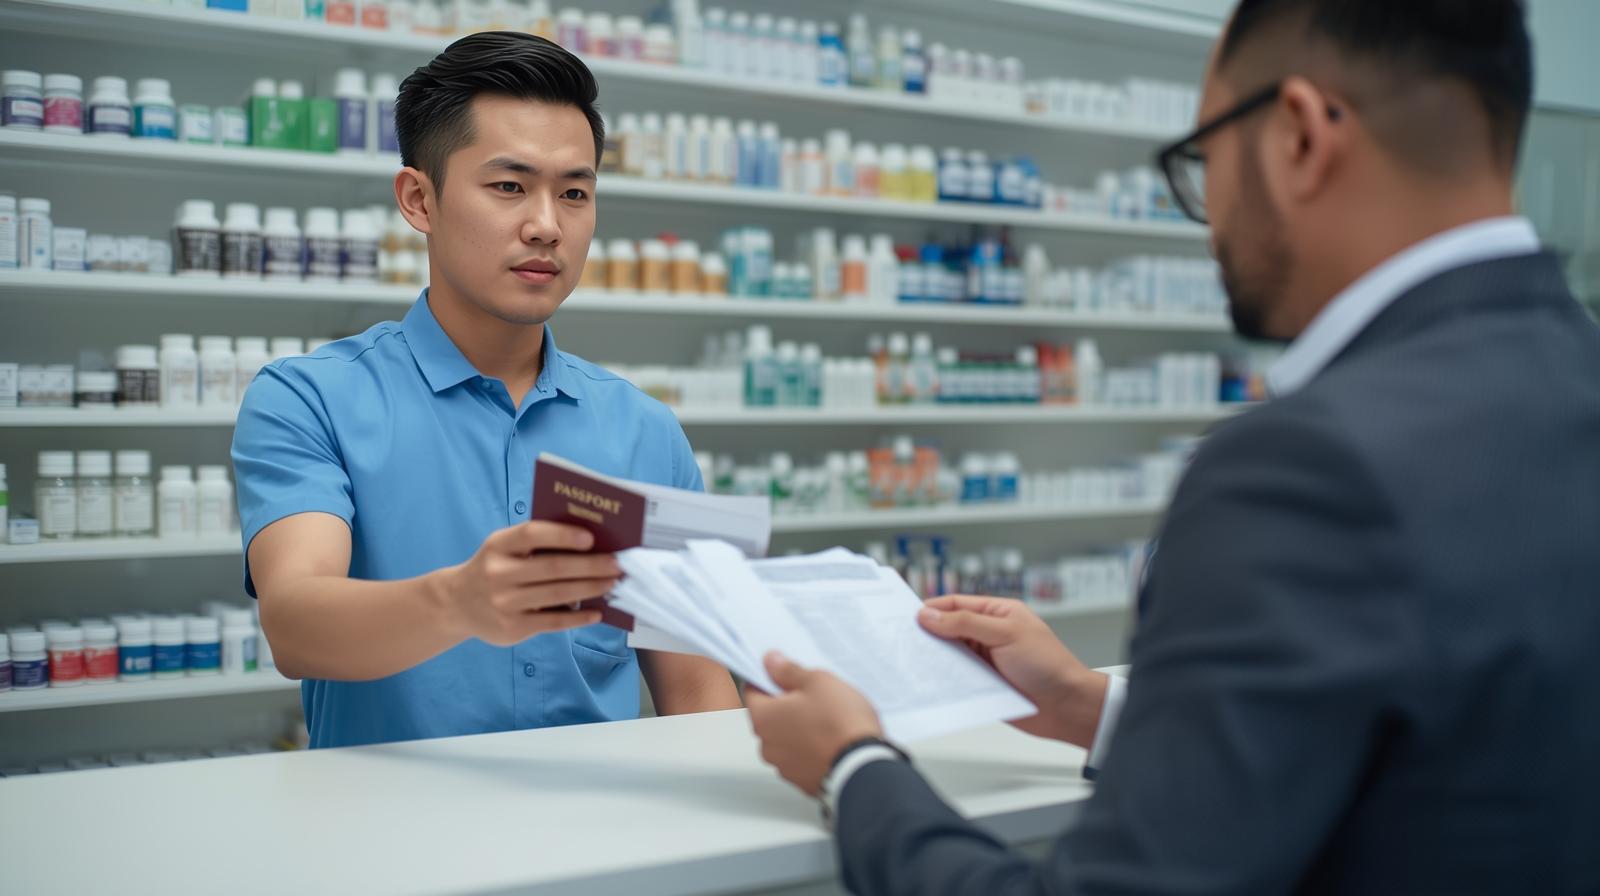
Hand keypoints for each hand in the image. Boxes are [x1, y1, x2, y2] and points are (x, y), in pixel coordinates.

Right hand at [431, 522, 619, 645]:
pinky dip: (579, 617)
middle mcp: (499, 573)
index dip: (563, 535)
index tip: (591, 538)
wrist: (457, 603)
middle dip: (590, 566)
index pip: (532, 534)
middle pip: (553, 568)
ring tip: (612, 583)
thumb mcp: (504, 548)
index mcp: (498, 545)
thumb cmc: (495, 568)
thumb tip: (589, 544)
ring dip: (591, 588)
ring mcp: (505, 603)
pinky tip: (597, 612)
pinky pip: (553, 621)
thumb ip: (536, 543)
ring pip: (557, 594)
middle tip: (617, 564)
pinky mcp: (512, 627)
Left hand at [745, 651, 883, 796]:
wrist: (864, 767)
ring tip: (828, 720)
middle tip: (814, 695)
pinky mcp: (804, 782)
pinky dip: (812, 749)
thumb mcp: (817, 682)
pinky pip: (803, 759)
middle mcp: (768, 746)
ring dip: (800, 729)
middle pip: (770, 717)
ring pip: (787, 739)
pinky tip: (832, 740)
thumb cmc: (840, 723)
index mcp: (764, 718)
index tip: (784, 673)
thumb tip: (771, 662)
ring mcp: (785, 767)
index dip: (768, 678)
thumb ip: (789, 671)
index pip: (752, 691)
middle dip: (788, 705)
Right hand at [918, 595, 1108, 747]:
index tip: (908, 617)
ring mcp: (985, 660)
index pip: (956, 604)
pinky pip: (956, 678)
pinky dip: (943, 679)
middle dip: (928, 634)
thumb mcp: (1005, 634)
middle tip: (902, 640)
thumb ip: (966, 624)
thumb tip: (930, 615)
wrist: (1066, 707)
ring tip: (910, 661)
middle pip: (949, 629)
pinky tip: (929, 681)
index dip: (932, 609)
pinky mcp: (982, 683)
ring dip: (935, 658)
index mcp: (997, 613)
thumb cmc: (1048, 665)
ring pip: (950, 655)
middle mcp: (988, 635)